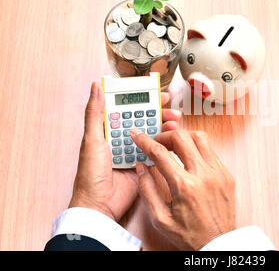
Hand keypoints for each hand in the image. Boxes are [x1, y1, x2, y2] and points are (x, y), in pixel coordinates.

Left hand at [68, 82, 181, 220]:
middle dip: (159, 112)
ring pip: (152, 133)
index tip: (157, 93)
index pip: (128, 108)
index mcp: (108, 129)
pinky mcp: (143, 164)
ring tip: (175, 122)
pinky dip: (165, 143)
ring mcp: (133, 151)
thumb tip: (95, 87)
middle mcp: (121, 138)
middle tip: (171, 108)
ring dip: (164, 126)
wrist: (99, 205)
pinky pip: (156, 150)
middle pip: (143, 119)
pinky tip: (172, 138)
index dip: (143, 99)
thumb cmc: (90, 174)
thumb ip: (95, 113)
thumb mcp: (92, 140)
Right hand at [130, 128, 235, 249]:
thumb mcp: (160, 218)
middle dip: (164, 136)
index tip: (137, 134)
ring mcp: (218, 173)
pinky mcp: (227, 174)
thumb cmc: (190, 235)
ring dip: (184, 138)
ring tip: (174, 146)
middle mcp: (203, 175)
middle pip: (182, 138)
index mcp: (184, 186)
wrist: (217, 243)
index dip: (145, 141)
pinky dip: (198, 148)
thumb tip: (141, 167)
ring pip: (200, 138)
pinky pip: (211, 151)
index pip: (160, 153)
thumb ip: (147, 190)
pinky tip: (190, 158)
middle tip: (157, 143)